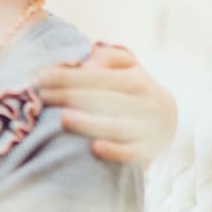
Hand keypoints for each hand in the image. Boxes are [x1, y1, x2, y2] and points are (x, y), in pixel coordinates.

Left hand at [36, 43, 177, 163]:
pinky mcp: (148, 151)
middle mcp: (145, 103)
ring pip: (117, 125)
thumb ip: (107, 58)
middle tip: (43, 97)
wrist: (171, 119)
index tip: (41, 76)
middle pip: (104, 99)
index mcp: (136, 80)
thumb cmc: (134, 89)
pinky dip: (115, 151)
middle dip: (71, 96)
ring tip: (63, 118)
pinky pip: (132, 153)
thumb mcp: (128, 67)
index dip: (68, 76)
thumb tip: (86, 65)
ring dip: (90, 122)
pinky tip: (95, 148)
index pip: (97, 76)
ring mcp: (148, 128)